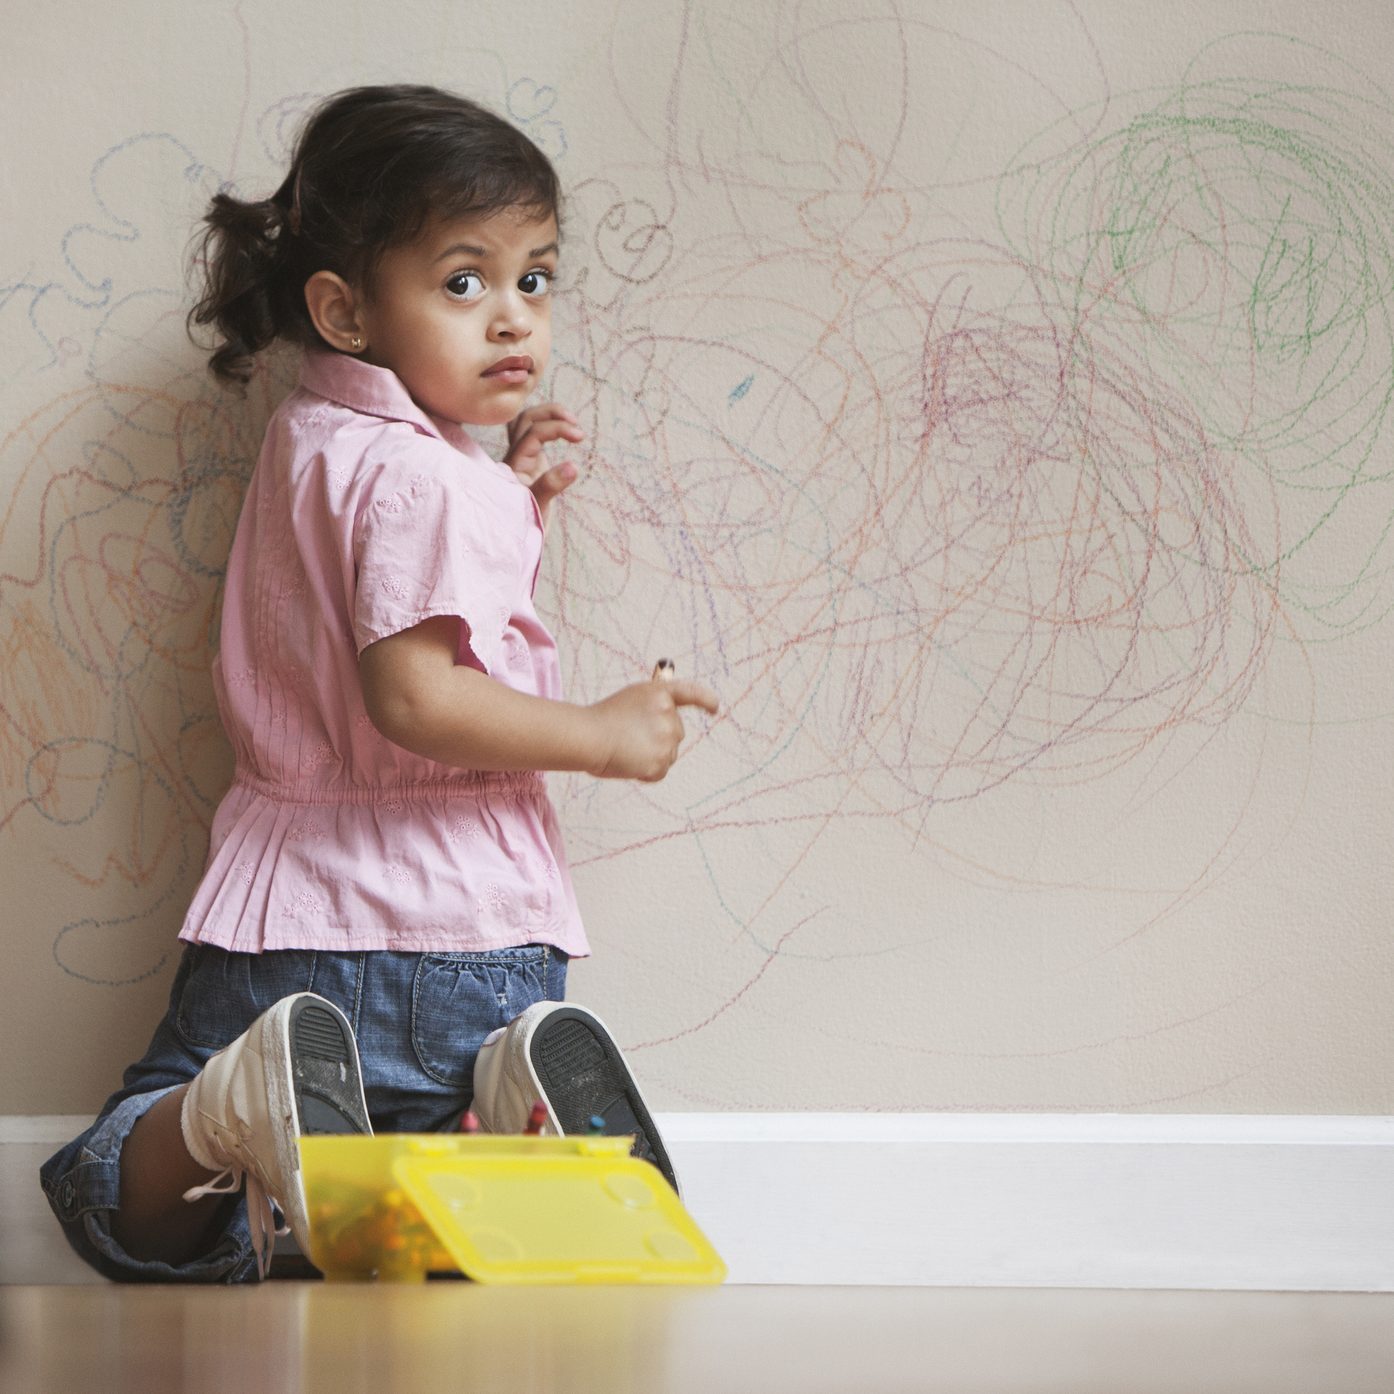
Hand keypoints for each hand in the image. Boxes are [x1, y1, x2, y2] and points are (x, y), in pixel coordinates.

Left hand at [505, 403, 583, 523]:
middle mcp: (515, 456)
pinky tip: (567, 433)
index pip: (534, 432)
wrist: (512, 539)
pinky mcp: (529, 462)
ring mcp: (521, 458)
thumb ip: (550, 485)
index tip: (580, 437)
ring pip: (527, 422)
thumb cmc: (522, 525)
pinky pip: (534, 434)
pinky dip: (549, 426)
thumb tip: (573, 466)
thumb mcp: (538, 507)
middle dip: (552, 413)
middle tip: (576, 425)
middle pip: (526, 418)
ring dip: (549, 415)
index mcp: (515, 463)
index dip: (558, 427)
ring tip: (573, 423)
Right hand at [587, 677, 719, 780]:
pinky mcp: (661, 761)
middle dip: (660, 738)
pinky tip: (628, 763)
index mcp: (660, 693)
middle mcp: (669, 714)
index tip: (714, 708)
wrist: (588, 737)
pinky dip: (646, 772)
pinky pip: (659, 771)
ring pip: (669, 754)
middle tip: (631, 739)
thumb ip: (652, 704)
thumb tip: (667, 713)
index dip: (706, 700)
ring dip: (652, 756)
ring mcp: (667, 738)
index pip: (692, 693)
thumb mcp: (631, 699)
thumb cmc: (601, 719)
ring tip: (626, 750)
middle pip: (676, 732)